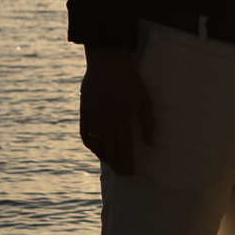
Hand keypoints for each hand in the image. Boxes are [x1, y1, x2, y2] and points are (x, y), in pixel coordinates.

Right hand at [79, 47, 154, 176]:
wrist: (107, 61)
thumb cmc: (131, 80)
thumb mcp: (145, 99)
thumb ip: (148, 123)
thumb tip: (150, 144)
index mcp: (122, 115)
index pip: (124, 146)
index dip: (128, 162)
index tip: (132, 173)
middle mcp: (105, 117)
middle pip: (110, 148)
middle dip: (117, 164)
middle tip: (123, 173)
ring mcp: (92, 114)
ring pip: (96, 143)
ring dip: (104, 157)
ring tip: (113, 165)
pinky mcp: (84, 110)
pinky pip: (84, 134)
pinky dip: (91, 145)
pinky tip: (98, 151)